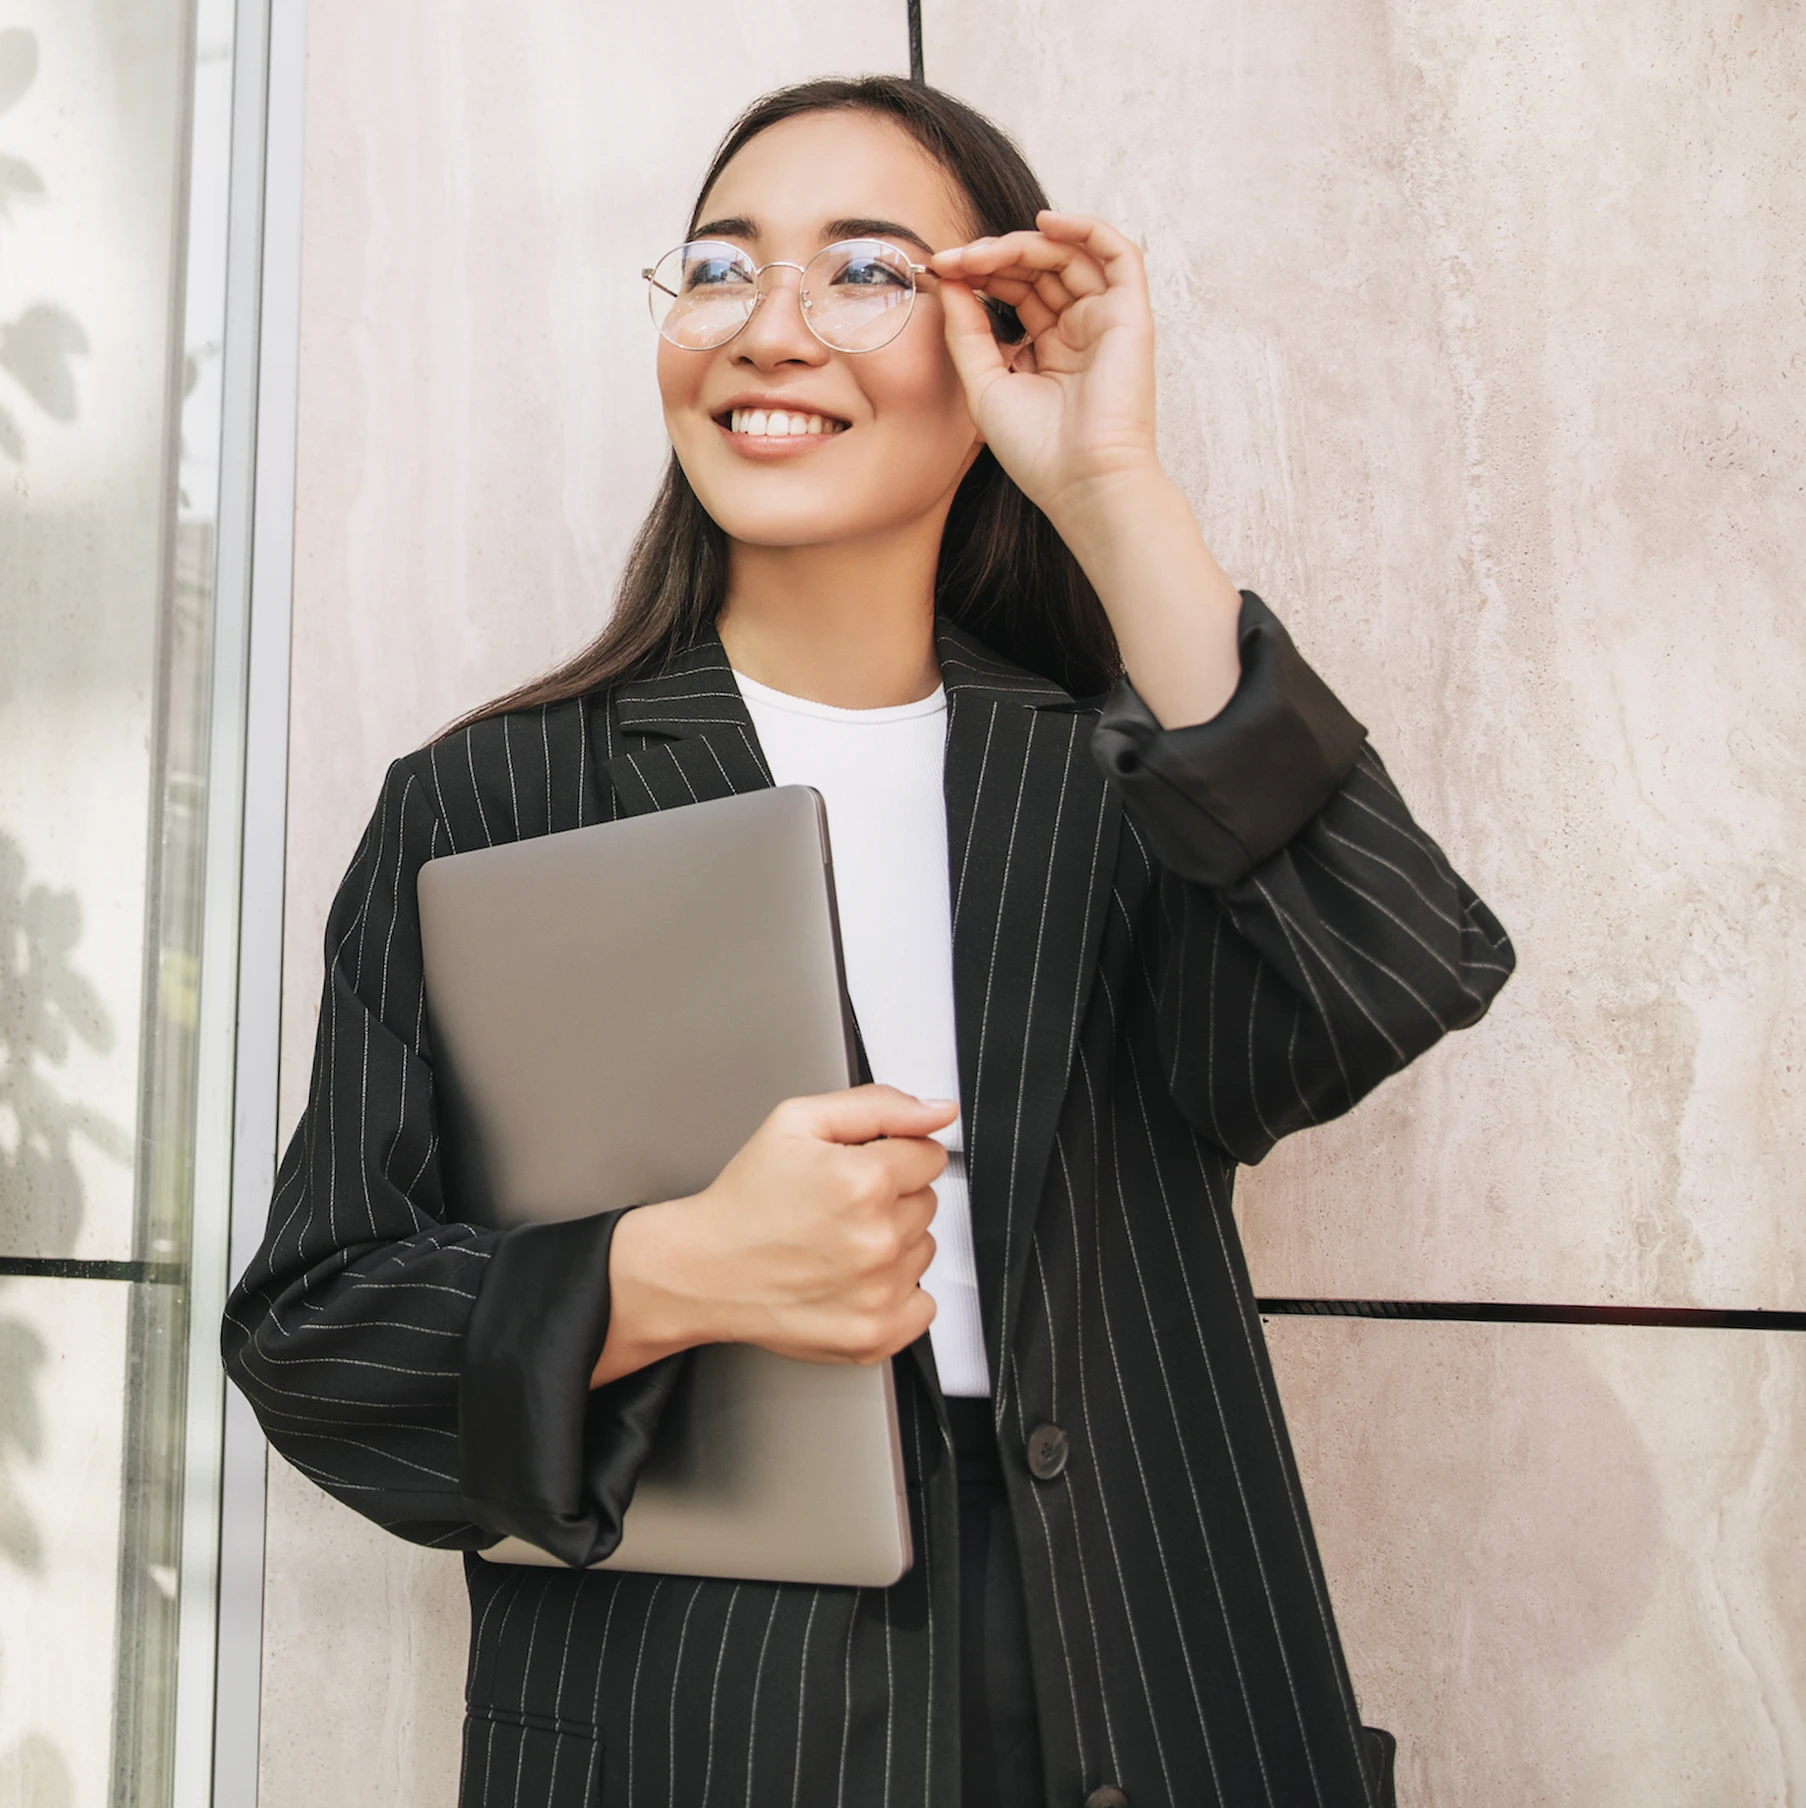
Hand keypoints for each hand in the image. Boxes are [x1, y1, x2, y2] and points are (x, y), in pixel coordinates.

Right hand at [592, 1085, 954, 1384]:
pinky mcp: (875, 1335)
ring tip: (838, 1242)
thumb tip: (939, 1111)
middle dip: (892, 1197)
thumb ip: (879, 1106)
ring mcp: (879, 1292)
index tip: (862, 1167)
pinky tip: (853, 1280)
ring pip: (923, 1250)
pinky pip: (923, 1306)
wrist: (704, 1269)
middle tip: (838, 1206)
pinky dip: (896, 1294)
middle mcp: (877, 1239)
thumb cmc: (746, 1200)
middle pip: (928, 1202)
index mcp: (864, 1181)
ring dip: (893, 1244)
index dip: (895, 1154)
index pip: (930, 1155)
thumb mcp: (798, 1122)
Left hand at [932, 211, 1244, 727]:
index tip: (938, 270)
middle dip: (993, 256)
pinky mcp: (1130, 315)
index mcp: (1045, 351)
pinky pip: (1118, 253)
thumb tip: (947, 280)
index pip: (1012, 291)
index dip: (976, 273)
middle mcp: (1077, 332)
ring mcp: (1104, 321)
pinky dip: (1086, 228)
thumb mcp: (983, 384)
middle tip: (955, 259)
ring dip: (1024, 244)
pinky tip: (1046, 223)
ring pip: (1068, 256)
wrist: (1084, 482)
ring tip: (985, 252)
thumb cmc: (1036, 452)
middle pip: (1037, 269)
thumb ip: (966, 332)